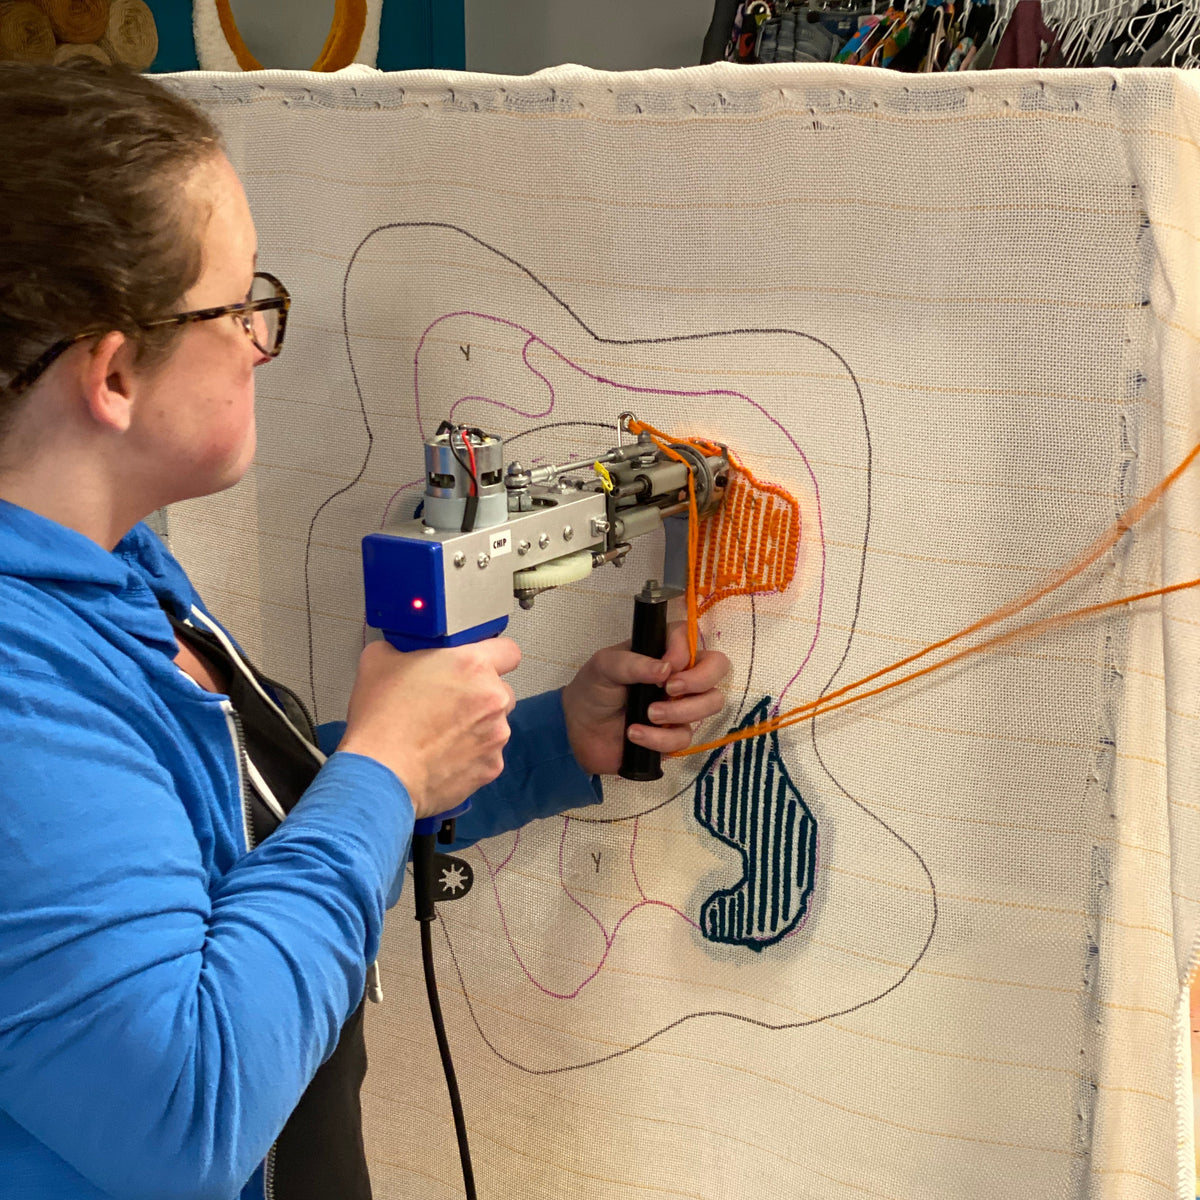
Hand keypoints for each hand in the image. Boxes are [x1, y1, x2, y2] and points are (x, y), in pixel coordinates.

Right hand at [338, 638, 520, 819]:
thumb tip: (403, 651)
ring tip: (440, 733)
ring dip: (476, 725)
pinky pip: (487, 754)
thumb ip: (404, 649)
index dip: (493, 656)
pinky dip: (471, 755)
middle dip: (480, 694)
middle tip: (448, 702)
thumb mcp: (380, 661)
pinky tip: (442, 755)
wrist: (380, 774)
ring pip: (496, 723)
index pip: (508, 650)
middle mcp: (492, 698)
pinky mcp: (491, 766)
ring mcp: (496, 734)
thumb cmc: (381, 722)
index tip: (480, 664)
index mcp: (472, 665)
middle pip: (501, 689)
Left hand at [561, 622, 729, 775]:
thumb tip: (666, 668)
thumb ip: (633, 663)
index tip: (665, 664)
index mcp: (661, 652)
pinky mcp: (674, 735)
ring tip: (648, 715)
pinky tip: (635, 734)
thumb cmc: (592, 690)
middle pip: (718, 668)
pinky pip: (685, 738)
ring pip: (711, 703)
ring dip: (681, 711)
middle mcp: (678, 675)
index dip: (686, 650)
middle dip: (700, 680)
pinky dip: (659, 738)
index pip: (693, 639)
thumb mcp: (604, 666)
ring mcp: (680, 705)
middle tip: (670, 688)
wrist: (576, 732)